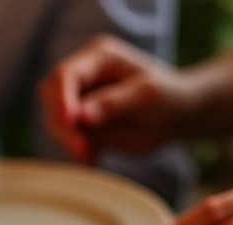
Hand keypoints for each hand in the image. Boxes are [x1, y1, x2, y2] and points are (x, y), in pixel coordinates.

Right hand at [39, 35, 196, 162]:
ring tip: (91, 157)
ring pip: (56, 121)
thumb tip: (82, 115)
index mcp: (98, 57)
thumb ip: (114, 103)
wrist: (179, 116)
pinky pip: (68, 140)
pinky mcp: (83, 125)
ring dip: (68, 141)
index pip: (66, 74)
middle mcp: (84, 76)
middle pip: (53, 97)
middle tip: (83, 149)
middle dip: (62, 124)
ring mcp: (80, 101)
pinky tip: (96, 161)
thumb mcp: (148, 95)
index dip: (62, 98)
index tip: (69, 121)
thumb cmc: (169, 96)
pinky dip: (77, 153)